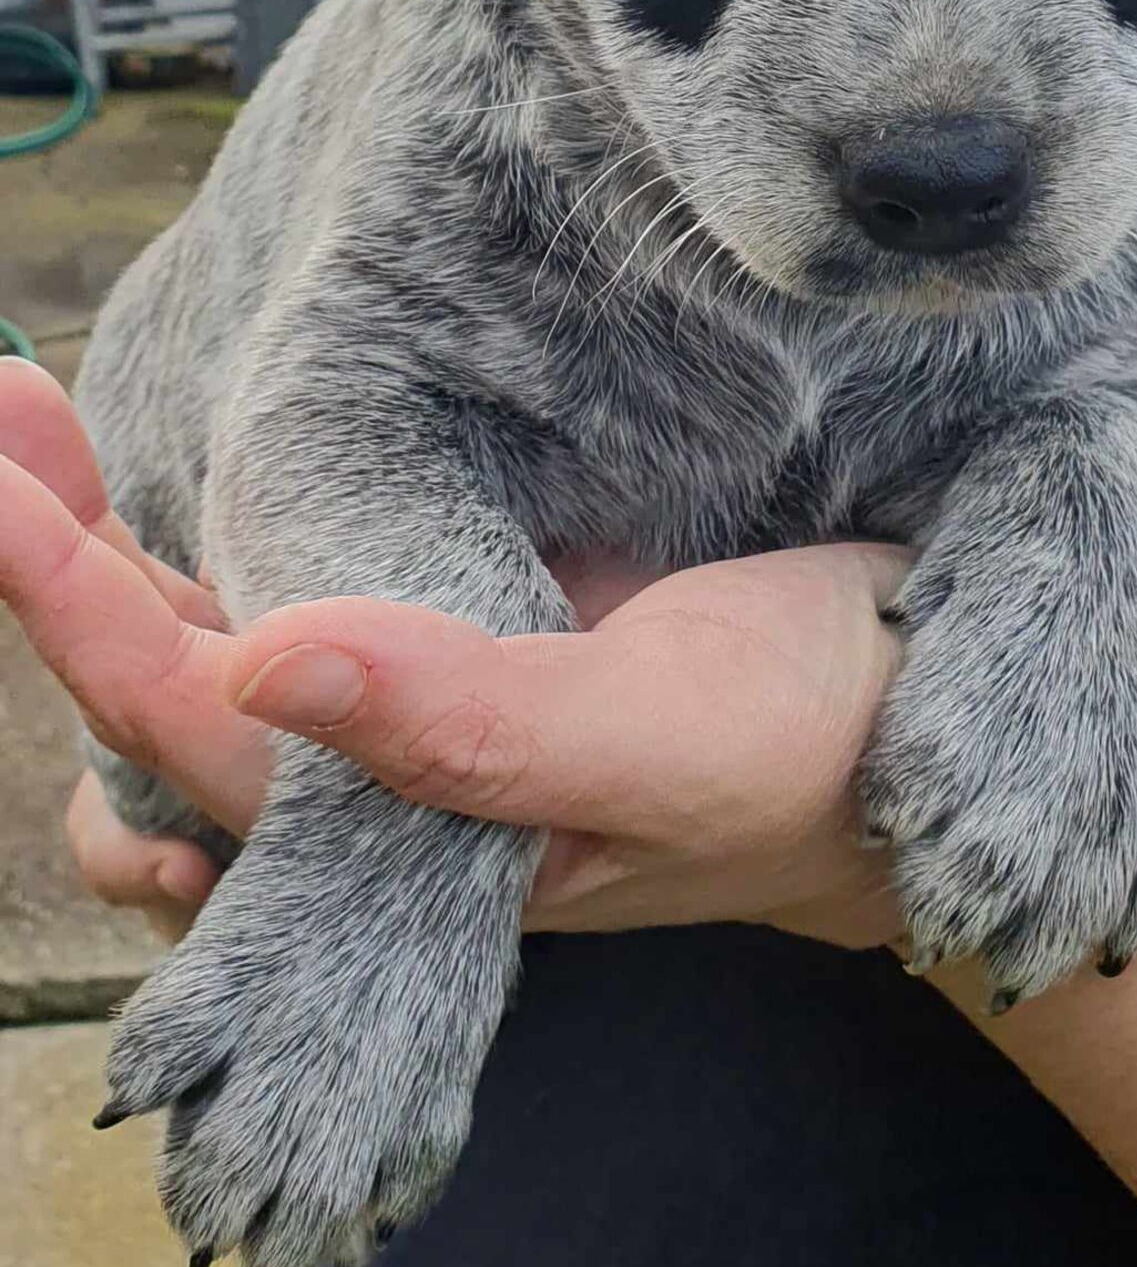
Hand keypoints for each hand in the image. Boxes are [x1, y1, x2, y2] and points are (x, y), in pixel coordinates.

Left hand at [0, 361, 907, 948]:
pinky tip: (162, 480)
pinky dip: (203, 541)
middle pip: (161, 697)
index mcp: (416, 839)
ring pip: (205, 657)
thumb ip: (476, 726)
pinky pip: (285, 612)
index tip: (0, 487)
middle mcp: (388, 788)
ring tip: (33, 427)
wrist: (916, 728)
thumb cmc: (812, 744)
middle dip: (54, 564)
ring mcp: (417, 717)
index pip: (195, 736)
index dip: (78, 615)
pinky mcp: (455, 645)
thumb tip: (257, 664)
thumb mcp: (665, 730)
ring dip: (105, 548)